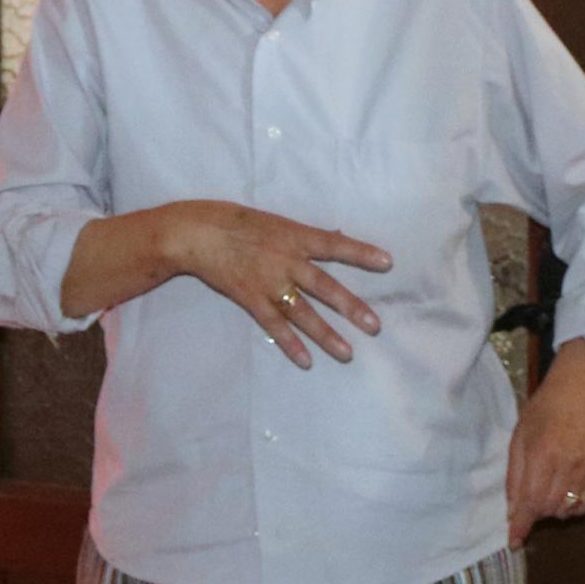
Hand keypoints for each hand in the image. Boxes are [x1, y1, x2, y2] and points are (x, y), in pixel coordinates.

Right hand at [163, 202, 393, 365]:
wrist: (197, 233)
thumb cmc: (236, 222)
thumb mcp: (275, 222)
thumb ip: (304, 236)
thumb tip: (336, 237)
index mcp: (294, 236)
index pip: (334, 244)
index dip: (360, 253)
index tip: (387, 262)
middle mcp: (285, 260)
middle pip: (324, 286)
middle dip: (350, 307)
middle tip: (375, 326)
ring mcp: (268, 282)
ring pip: (303, 312)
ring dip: (326, 334)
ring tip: (347, 353)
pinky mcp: (250, 299)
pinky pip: (274, 325)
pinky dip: (290, 344)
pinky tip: (306, 361)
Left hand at [505, 371, 584, 542]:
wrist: (576, 395)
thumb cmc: (541, 414)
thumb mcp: (518, 440)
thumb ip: (515, 478)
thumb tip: (513, 512)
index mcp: (542, 455)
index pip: (531, 501)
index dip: (522, 525)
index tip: (515, 542)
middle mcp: (566, 465)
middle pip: (548, 509)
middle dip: (534, 513)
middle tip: (528, 500)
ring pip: (566, 510)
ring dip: (551, 511)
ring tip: (546, 492)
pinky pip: (583, 504)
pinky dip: (570, 507)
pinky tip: (562, 494)